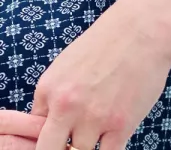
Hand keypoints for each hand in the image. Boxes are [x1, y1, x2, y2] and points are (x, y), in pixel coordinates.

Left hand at [30, 0, 170, 149]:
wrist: (138, 33)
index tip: (53, 139)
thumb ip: (53, 97)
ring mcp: (92, 118)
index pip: (32, 130)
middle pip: (48, 149)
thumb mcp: (63, 67)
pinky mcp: (120, 126)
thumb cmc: (102, 46)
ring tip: (93, 135)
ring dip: (84, 148)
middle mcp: (65, 106)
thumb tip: (47, 123)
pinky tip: (109, 141)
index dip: (43, 139)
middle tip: (65, 145)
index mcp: (47, 90)